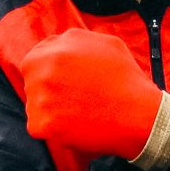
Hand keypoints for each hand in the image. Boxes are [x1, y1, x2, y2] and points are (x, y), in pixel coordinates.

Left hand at [16, 29, 169, 170]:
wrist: (137, 114)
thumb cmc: (126, 79)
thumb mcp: (104, 43)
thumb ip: (76, 41)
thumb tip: (62, 43)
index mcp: (54, 47)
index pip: (37, 58)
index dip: (51, 72)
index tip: (64, 83)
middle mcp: (42, 67)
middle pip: (32, 81)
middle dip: (48, 90)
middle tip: (71, 100)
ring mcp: (39, 96)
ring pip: (34, 104)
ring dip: (49, 109)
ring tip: (76, 113)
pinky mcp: (41, 123)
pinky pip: (37, 126)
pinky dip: (51, 129)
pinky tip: (73, 126)